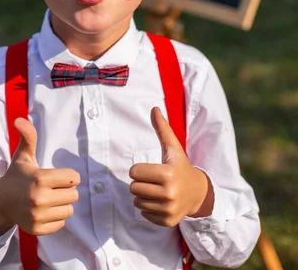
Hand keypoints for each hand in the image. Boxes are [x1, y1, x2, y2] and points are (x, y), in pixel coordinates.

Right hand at [0, 118, 79, 239]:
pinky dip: (55, 218)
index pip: (74, 178)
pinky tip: (43, 211)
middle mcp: (39, 199)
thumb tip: (19, 119)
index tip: (56, 176)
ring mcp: (38, 216)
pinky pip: (61, 224)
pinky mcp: (37, 229)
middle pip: (74, 195)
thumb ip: (28, 136)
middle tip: (51, 187)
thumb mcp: (23, 155)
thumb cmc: (18, 175)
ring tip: (48, 198)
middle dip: (65, 190)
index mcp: (40, 178)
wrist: (0, 201)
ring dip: (62, 204)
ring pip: (69, 210)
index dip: (68, 175)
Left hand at [129, 107, 212, 226]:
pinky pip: (144, 214)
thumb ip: (162, 128)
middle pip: (133, 188)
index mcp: (168, 174)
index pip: (134, 172)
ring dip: (143, 196)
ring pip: (137, 202)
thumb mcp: (172, 147)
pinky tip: (161, 202)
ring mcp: (168, 209)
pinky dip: (148, 208)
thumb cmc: (180, 166)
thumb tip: (154, 108)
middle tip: (154, 180)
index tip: (151, 169)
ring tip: (157, 190)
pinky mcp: (167, 221)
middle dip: (140, 182)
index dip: (139, 169)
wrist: (197, 192)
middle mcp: (169, 194)